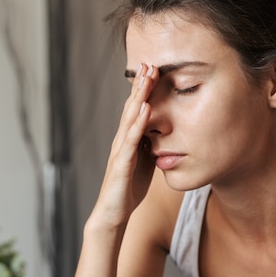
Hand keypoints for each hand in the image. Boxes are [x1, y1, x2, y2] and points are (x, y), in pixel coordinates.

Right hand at [92, 63, 157, 226]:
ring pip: (129, 118)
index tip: (153, 70)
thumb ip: (150, 146)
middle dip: (140, 86)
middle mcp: (121, 141)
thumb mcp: (144, 163)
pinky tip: (145, 108)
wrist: (113, 214)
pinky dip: (138, 123)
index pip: (136, 111)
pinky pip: (131, 140)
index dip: (143, 91)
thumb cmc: (128, 190)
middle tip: (149, 62)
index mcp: (129, 141)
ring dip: (138, 97)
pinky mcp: (121, 164)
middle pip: (131, 108)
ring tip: (147, 77)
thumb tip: (162, 133)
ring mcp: (120, 151)